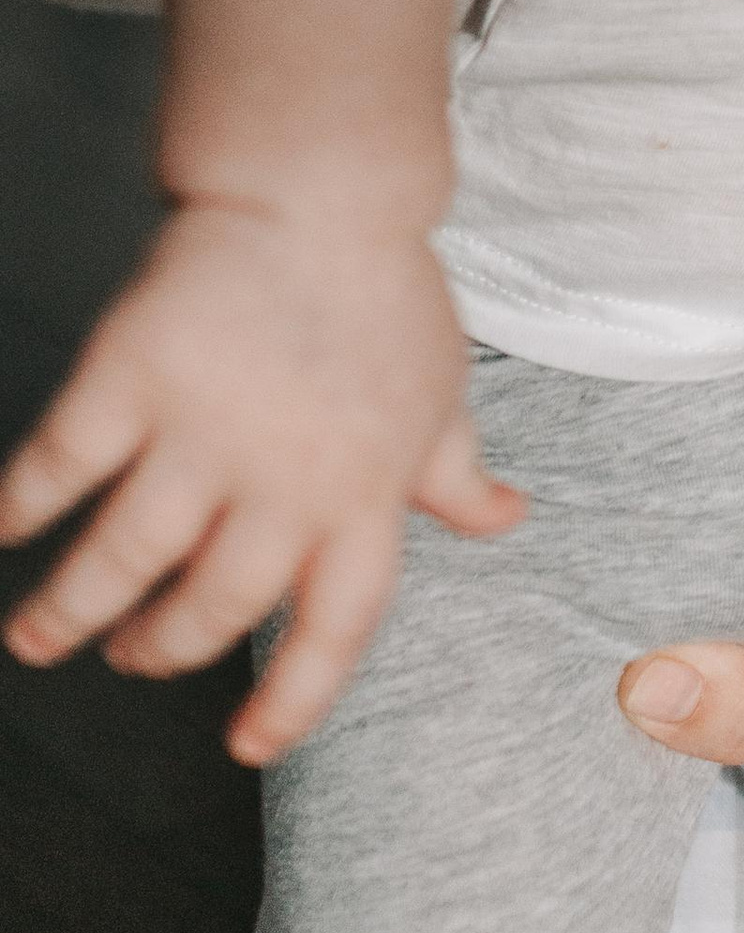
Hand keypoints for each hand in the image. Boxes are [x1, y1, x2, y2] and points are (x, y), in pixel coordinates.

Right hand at [0, 200, 520, 763]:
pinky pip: (62, 465)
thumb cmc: (382, 294)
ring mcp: (204, 431)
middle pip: (212, 608)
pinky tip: (4, 526)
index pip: (334, 631)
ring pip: (121, 559)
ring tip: (40, 634)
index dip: (294, 701)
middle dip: (160, 647)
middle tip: (127, 653)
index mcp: (364, 496)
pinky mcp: (133, 375)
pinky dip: (20, 505)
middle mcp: (284, 482)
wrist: (322, 188)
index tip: (247, 744)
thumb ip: (454, 471)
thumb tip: (504, 520)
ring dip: (72, 609)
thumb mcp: (438, 391)